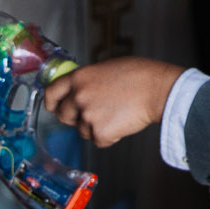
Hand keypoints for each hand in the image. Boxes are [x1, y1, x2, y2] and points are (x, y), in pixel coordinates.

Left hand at [44, 56, 184, 148]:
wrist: (158, 90)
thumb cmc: (139, 76)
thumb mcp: (106, 68)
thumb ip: (88, 80)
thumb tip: (79, 91)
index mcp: (79, 77)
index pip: (51, 92)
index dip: (51, 102)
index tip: (54, 106)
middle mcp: (79, 96)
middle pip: (63, 115)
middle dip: (74, 117)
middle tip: (91, 114)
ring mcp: (88, 116)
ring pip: (82, 130)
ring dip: (94, 127)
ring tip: (115, 114)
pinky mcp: (100, 133)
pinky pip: (98, 140)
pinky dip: (109, 136)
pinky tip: (121, 122)